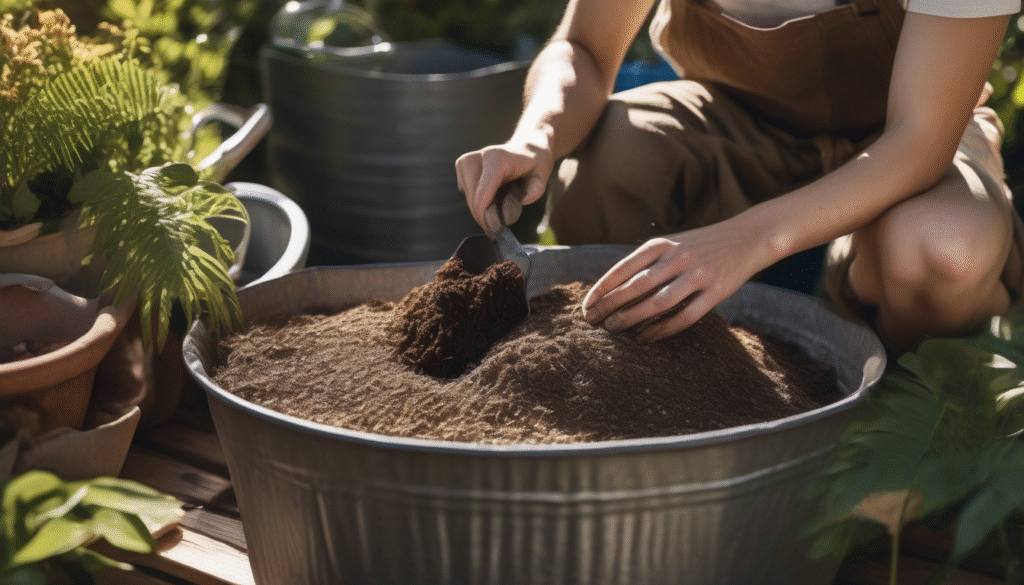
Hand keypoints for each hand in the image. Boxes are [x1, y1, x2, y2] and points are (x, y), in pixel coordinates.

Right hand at [455, 135, 553, 231]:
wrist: (526, 150)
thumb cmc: (534, 165)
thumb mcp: (543, 176)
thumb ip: (535, 189)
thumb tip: (522, 200)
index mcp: (496, 158)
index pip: (482, 195)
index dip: (486, 217)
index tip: (495, 231)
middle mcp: (477, 157)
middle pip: (473, 200)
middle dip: (485, 217)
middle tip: (500, 225)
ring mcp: (466, 160)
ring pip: (468, 199)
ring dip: (483, 209)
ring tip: (501, 201)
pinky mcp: (462, 166)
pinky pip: (467, 194)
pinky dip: (478, 201)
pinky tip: (493, 195)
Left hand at [582, 220, 762, 341]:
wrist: (748, 237)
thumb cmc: (701, 245)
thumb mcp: (672, 244)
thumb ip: (647, 262)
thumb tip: (613, 290)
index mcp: (662, 244)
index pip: (624, 268)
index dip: (602, 289)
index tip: (586, 306)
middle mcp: (678, 257)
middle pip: (636, 286)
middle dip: (610, 306)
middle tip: (593, 322)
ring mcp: (698, 275)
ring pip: (658, 303)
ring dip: (632, 319)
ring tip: (614, 330)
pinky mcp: (716, 292)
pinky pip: (685, 316)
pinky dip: (662, 330)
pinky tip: (646, 338)